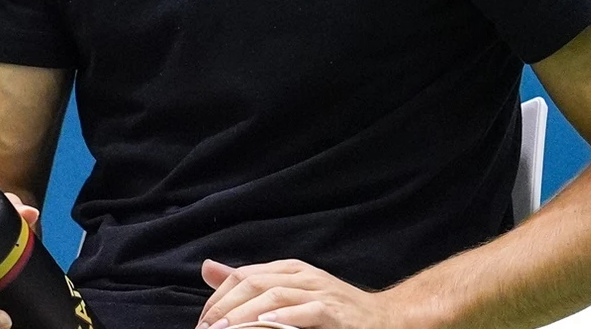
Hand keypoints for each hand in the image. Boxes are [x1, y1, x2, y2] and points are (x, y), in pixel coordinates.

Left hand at [196, 258, 402, 328]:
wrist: (386, 318)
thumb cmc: (334, 309)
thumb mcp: (290, 291)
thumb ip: (250, 282)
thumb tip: (206, 268)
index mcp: (289, 270)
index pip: (243, 275)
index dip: (218, 297)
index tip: (204, 321)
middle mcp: (303, 276)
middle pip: (254, 282)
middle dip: (226, 307)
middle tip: (208, 328)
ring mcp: (320, 292)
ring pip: (275, 294)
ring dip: (246, 314)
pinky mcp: (336, 312)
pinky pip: (308, 311)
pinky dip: (285, 316)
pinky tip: (267, 323)